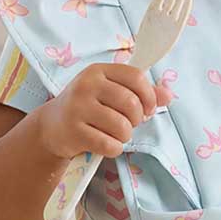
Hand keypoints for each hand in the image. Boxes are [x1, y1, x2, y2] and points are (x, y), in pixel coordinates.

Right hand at [37, 62, 171, 159]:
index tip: (148, 109)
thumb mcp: (111, 93)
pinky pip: (109, 145)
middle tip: (128, 123)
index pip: (136, 77)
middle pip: (131, 104)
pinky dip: (114, 148)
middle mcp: (86, 85)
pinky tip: (105, 144)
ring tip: (114, 134)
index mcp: (99, 71)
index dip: (149, 96)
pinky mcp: (73, 131)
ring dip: (125, 136)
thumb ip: (141, 93)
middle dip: (137, 119)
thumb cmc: (88, 107)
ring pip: (122, 127)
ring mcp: (78, 108)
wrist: (52, 126)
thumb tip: (169, 95)